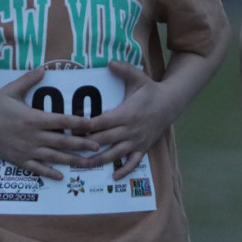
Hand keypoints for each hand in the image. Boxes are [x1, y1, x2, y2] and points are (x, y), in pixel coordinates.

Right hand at [0, 67, 98, 180]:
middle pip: (62, 141)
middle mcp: (33, 136)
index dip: (79, 122)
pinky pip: (37, 168)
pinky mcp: (18, 160)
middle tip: (98, 146)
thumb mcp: (12, 89)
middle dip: (82, 143)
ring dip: (72, 160)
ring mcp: (26, 150)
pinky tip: (61, 176)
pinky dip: (50, 173)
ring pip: (54, 157)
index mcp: (33, 118)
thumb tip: (44, 69)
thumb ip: (29, 80)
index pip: (62, 120)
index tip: (94, 124)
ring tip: (88, 163)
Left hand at [83, 61, 173, 179]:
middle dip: (88, 144)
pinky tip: (113, 178)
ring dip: (100, 160)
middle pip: (105, 139)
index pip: (103, 122)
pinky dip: (124, 171)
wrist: (171, 104)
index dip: (87, 127)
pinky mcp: (143, 148)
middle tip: (70, 148)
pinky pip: (133, 163)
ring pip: (116, 154)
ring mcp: (137, 141)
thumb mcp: (138, 78)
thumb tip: (109, 62)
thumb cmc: (150, 90)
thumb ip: (124, 70)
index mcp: (126, 113)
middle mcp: (130, 129)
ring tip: (84, 165)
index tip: (72, 129)